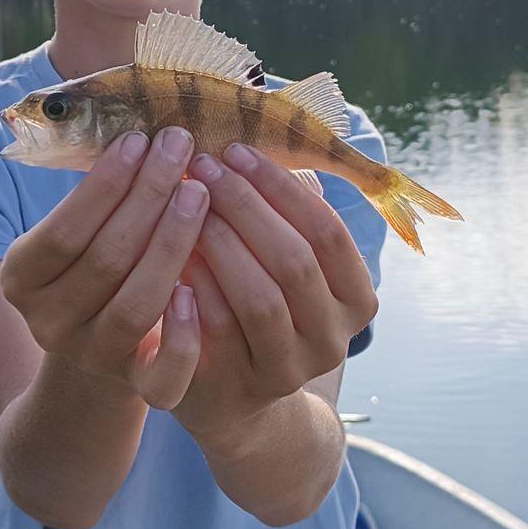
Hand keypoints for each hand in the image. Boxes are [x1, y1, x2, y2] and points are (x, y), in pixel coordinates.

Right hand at [0, 127, 209, 408]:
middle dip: (147, 198)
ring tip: (201, 192)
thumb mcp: (76, 230)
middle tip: (181, 149)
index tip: (140, 140)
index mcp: (21, 279)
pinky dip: (184, 332)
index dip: (104, 185)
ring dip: (173, 243)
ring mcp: (93, 356)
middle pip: (104, 260)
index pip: (63, 230)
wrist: (100, 353)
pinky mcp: (138, 387)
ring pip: (137, 304)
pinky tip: (202, 284)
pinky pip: (164, 375)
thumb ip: (97, 189)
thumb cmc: (97, 262)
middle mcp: (49, 322)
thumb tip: (142, 117)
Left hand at [173, 144, 378, 451]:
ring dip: (220, 244)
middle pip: (295, 262)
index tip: (237, 150)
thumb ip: (286, 212)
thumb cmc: (259, 303)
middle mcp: (333, 341)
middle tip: (203, 166)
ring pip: (260, 299)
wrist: (237, 398)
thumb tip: (266, 130)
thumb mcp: (286, 262)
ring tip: (185, 203)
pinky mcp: (241, 390)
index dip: (282, 188)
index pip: (329, 232)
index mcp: (357, 300)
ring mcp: (289, 371)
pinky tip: (170, 252)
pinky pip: (217, 332)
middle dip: (246, 208)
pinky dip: (195, 287)